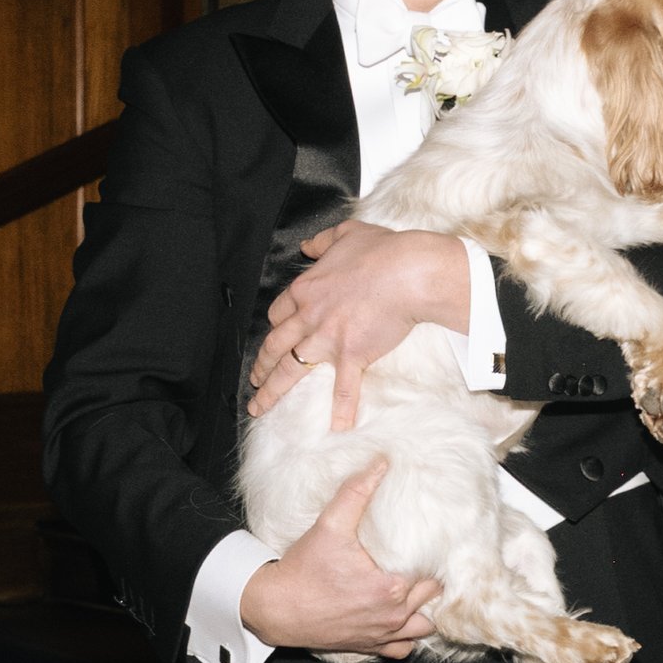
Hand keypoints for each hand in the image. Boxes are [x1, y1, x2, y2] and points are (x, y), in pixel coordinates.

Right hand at [238, 465, 436, 656]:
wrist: (275, 608)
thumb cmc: (303, 570)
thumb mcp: (330, 525)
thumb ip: (356, 493)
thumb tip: (380, 463)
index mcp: (393, 586)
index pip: (432, 570)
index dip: (434, 556)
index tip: (432, 543)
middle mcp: (394, 615)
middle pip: (432, 596)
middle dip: (430, 579)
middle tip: (423, 561)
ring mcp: (382, 634)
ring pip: (423, 627)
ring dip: (423, 610)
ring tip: (415, 590)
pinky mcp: (369, 646)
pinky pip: (402, 649)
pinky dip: (406, 636)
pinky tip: (400, 619)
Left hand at [251, 223, 472, 426]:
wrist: (408, 272)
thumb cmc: (382, 252)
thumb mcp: (346, 235)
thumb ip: (323, 241)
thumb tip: (308, 245)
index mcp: (307, 289)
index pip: (280, 312)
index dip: (275, 326)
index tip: (273, 336)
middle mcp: (310, 316)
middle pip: (275, 344)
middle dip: (261, 364)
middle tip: (254, 379)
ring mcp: (328, 338)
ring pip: (291, 368)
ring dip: (273, 389)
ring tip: (260, 406)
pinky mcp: (352, 354)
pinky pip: (343, 388)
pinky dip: (340, 409)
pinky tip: (338, 427)